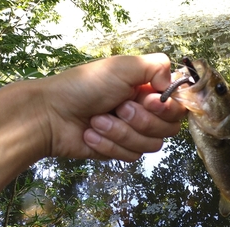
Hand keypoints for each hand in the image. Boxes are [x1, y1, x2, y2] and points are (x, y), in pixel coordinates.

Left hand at [40, 53, 186, 160]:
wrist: (50, 115)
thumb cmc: (84, 86)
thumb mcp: (122, 66)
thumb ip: (156, 66)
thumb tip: (171, 85)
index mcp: (149, 90)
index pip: (178, 106)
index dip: (167, 108)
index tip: (148, 101)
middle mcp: (146, 112)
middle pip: (169, 129)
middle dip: (140, 121)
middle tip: (118, 108)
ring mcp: (134, 133)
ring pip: (150, 145)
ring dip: (121, 133)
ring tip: (97, 121)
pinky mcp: (121, 151)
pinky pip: (131, 156)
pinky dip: (108, 144)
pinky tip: (91, 134)